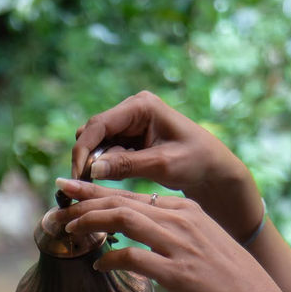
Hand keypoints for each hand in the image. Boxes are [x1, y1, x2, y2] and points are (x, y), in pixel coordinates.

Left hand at [53, 178, 287, 291]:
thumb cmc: (227, 277)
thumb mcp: (200, 242)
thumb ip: (171, 233)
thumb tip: (139, 237)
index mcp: (184, 210)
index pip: (132, 195)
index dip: (97, 193)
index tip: (71, 191)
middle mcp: (180, 220)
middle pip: (122, 202)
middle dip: (84, 202)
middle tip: (56, 206)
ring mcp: (178, 244)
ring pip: (124, 220)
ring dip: (91, 223)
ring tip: (68, 230)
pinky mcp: (176, 272)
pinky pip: (134, 258)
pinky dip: (111, 259)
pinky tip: (97, 265)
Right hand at [72, 91, 262, 242]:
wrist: (214, 170)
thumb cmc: (196, 162)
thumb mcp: (162, 165)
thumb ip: (127, 165)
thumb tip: (93, 169)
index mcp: (142, 106)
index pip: (99, 124)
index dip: (83, 150)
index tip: (77, 176)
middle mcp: (132, 109)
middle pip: (94, 132)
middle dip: (88, 158)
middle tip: (87, 186)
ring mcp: (130, 124)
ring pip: (98, 144)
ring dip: (97, 164)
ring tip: (105, 185)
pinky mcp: (130, 140)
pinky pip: (107, 152)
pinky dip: (105, 167)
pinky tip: (111, 182)